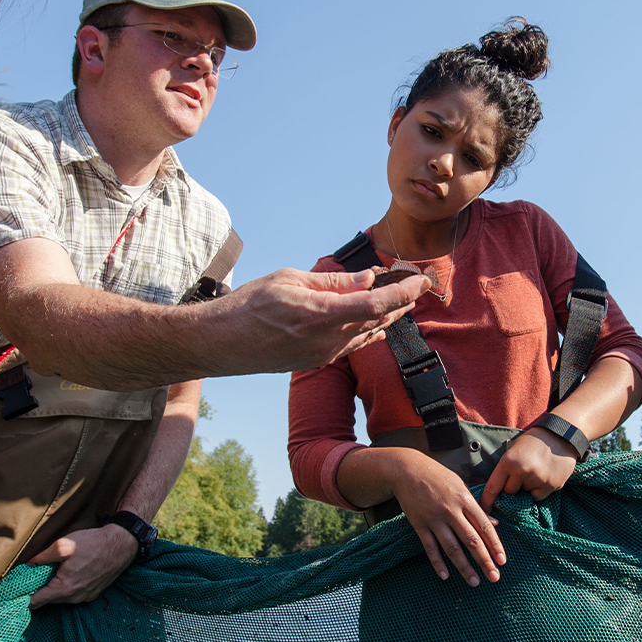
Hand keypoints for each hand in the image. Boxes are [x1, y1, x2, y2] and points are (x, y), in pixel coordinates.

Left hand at [25, 524, 137, 609]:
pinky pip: (72, 596)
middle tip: (30, 578)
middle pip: (47, 601)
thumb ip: (42, 557)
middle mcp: (74, 598)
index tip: (14, 591)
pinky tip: (67, 574)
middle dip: (37, 591)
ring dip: (52, 589)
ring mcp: (84, 598)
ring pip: (60, 598)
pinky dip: (65, 588)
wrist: (121, 545)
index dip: (23, 596)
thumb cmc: (92, 543)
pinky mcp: (92, 594)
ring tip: (48, 574)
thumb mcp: (63, 545)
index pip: (35, 601)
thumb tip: (27, 565)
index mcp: (64, 588)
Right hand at [219, 268, 429, 371]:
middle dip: (401, 302)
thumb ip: (331, 282)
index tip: (419, 280)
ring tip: (404, 301)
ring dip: (388, 317)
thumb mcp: (289, 280)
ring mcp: (322, 354)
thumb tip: (367, 279)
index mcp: (321, 314)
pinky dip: (370, 333)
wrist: (221, 344)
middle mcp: (327, 340)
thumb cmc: (248, 306)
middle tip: (417, 284)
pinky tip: (379, 328)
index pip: (375, 304)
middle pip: (377, 320)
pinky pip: (352, 346)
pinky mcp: (315, 361)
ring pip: (367, 335)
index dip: (402, 293)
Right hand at [389, 452, 504, 585]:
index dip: (495, 545)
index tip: (502, 561)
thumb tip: (494, 524)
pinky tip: (445, 576)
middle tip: (494, 577)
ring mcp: (434, 519)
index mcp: (465, 500)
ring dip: (464, 567)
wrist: (407, 470)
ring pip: (452, 548)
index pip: (484, 526)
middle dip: (484, 561)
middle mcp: (451, 511)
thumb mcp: (461, 486)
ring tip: (474, 581)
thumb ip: (477, 506)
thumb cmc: (438, 477)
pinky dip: (437, 563)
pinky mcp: (419, 525)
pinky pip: (430, 548)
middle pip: (471, 540)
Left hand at [481, 428, 577, 511]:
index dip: (486, 501)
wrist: (561, 435)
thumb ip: (506, 468)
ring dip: (527, 487)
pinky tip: (543, 476)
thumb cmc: (533, 441)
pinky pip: (538, 496)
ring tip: (535, 472)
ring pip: (525, 494)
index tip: (485, 510)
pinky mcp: (552, 485)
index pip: (493, 487)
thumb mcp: (513, 449)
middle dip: (512, 487)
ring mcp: (538, 479)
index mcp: (509, 461)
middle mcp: (522, 471)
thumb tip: (499, 491)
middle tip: (520, 475)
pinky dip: (539, 490)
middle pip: (509, 492)